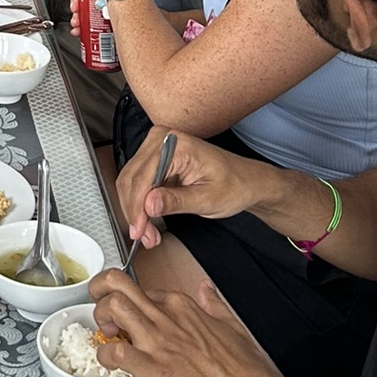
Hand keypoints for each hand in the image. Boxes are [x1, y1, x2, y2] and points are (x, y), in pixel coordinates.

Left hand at [89, 269, 301, 376]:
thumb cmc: (249, 373)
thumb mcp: (233, 327)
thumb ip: (214, 306)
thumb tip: (206, 290)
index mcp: (184, 307)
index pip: (141, 289)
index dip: (128, 300)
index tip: (127, 316)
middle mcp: (167, 318)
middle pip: (117, 284)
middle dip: (99, 292)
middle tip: (100, 311)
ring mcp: (158, 342)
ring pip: (112, 307)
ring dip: (99, 319)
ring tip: (106, 336)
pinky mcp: (153, 371)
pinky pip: (115, 353)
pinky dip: (105, 357)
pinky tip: (111, 364)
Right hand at [116, 126, 268, 251]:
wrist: (245, 180)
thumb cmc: (233, 185)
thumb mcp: (207, 199)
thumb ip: (176, 201)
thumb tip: (148, 204)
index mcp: (177, 144)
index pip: (143, 177)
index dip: (137, 207)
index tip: (138, 230)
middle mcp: (162, 139)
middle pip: (132, 178)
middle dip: (135, 212)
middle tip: (144, 237)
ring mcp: (157, 147)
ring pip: (131, 182)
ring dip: (135, 210)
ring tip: (148, 233)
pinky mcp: (155, 158)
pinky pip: (138, 182)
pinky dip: (140, 204)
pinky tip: (149, 221)